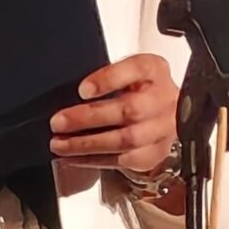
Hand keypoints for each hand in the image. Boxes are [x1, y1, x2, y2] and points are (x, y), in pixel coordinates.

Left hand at [49, 53, 180, 175]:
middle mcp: (163, 99)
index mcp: (154, 71)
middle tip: (58, 122)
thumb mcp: (128, 71)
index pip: (137, 68)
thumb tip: (70, 94)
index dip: (109, 79)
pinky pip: (123, 160)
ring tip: (59, 144)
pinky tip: (72, 158)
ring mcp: (162, 129)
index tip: (82, 90)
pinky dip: (93, 160)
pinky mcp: (154, 154)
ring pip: (125, 140)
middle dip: (88, 118)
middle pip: (130, 110)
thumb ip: (106, 76)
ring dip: (86, 144)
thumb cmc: (141, 90)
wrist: (170, 115)